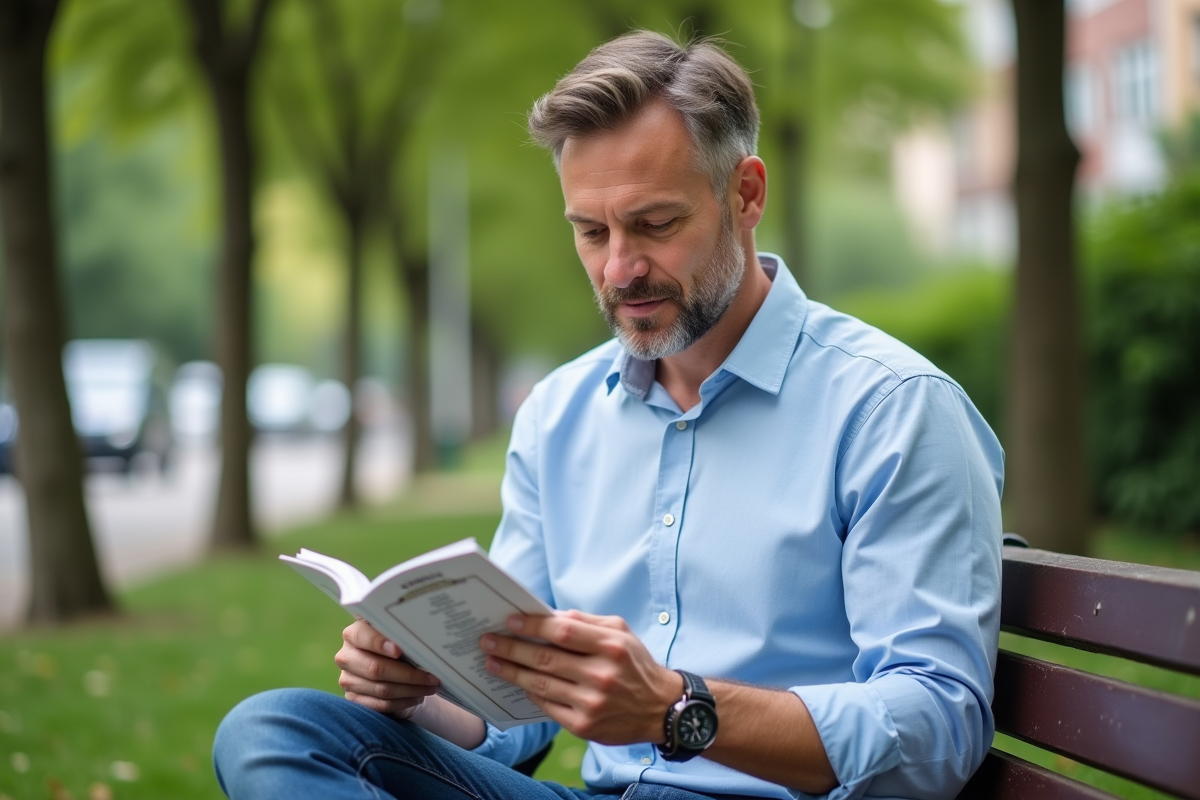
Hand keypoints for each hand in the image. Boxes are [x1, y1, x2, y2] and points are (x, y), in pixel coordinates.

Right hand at [335, 618, 440, 720]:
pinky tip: (418, 697)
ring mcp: (347, 679)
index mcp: (354, 634)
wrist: (391, 675)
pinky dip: (403, 702)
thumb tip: (423, 640)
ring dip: (411, 690)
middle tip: (432, 677)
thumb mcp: (399, 639)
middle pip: (375, 668)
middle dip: (408, 674)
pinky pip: (381, 704)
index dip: (379, 643)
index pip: (361, 635)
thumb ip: (403, 637)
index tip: (398, 650)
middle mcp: (346, 656)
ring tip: (430, 687)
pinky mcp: (354, 700)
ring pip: (382, 689)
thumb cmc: (399, 650)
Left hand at [480, 609, 681, 744]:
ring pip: (541, 684)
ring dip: (512, 672)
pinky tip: (517, 683)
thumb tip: (549, 616)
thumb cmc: (635, 664)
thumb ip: (586, 622)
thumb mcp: (621, 633)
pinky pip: (547, 706)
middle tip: (488, 642)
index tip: (510, 621)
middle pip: (545, 659)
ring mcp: (592, 703)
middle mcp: (601, 675)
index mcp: (611, 646)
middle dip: (512, 649)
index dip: (533, 626)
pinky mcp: (584, 726)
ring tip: (493, 663)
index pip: (563, 631)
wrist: (660, 709)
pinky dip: (530, 693)